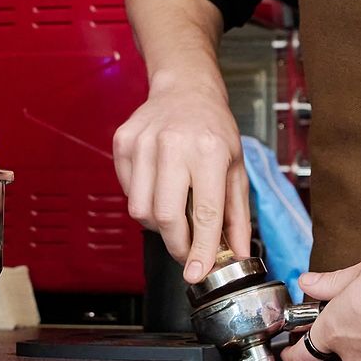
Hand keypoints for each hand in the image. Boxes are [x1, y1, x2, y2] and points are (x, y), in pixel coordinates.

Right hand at [113, 80, 251, 281]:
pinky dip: (143, 202)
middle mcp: (174, 145)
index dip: (201, 248)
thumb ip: (237, 214)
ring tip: (173, 213)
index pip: (205, 212)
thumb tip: (237, 252)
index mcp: (208, 151)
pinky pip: (128, 193)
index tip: (197, 271)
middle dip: (176, 245)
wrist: (185, 88)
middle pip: (166, 216)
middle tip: (186, 252)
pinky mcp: (123, 143)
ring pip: (140, 210)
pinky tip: (158, 188)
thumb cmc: (213, 127)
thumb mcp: (236, 167)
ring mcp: (143, 143)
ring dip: (157, 225)